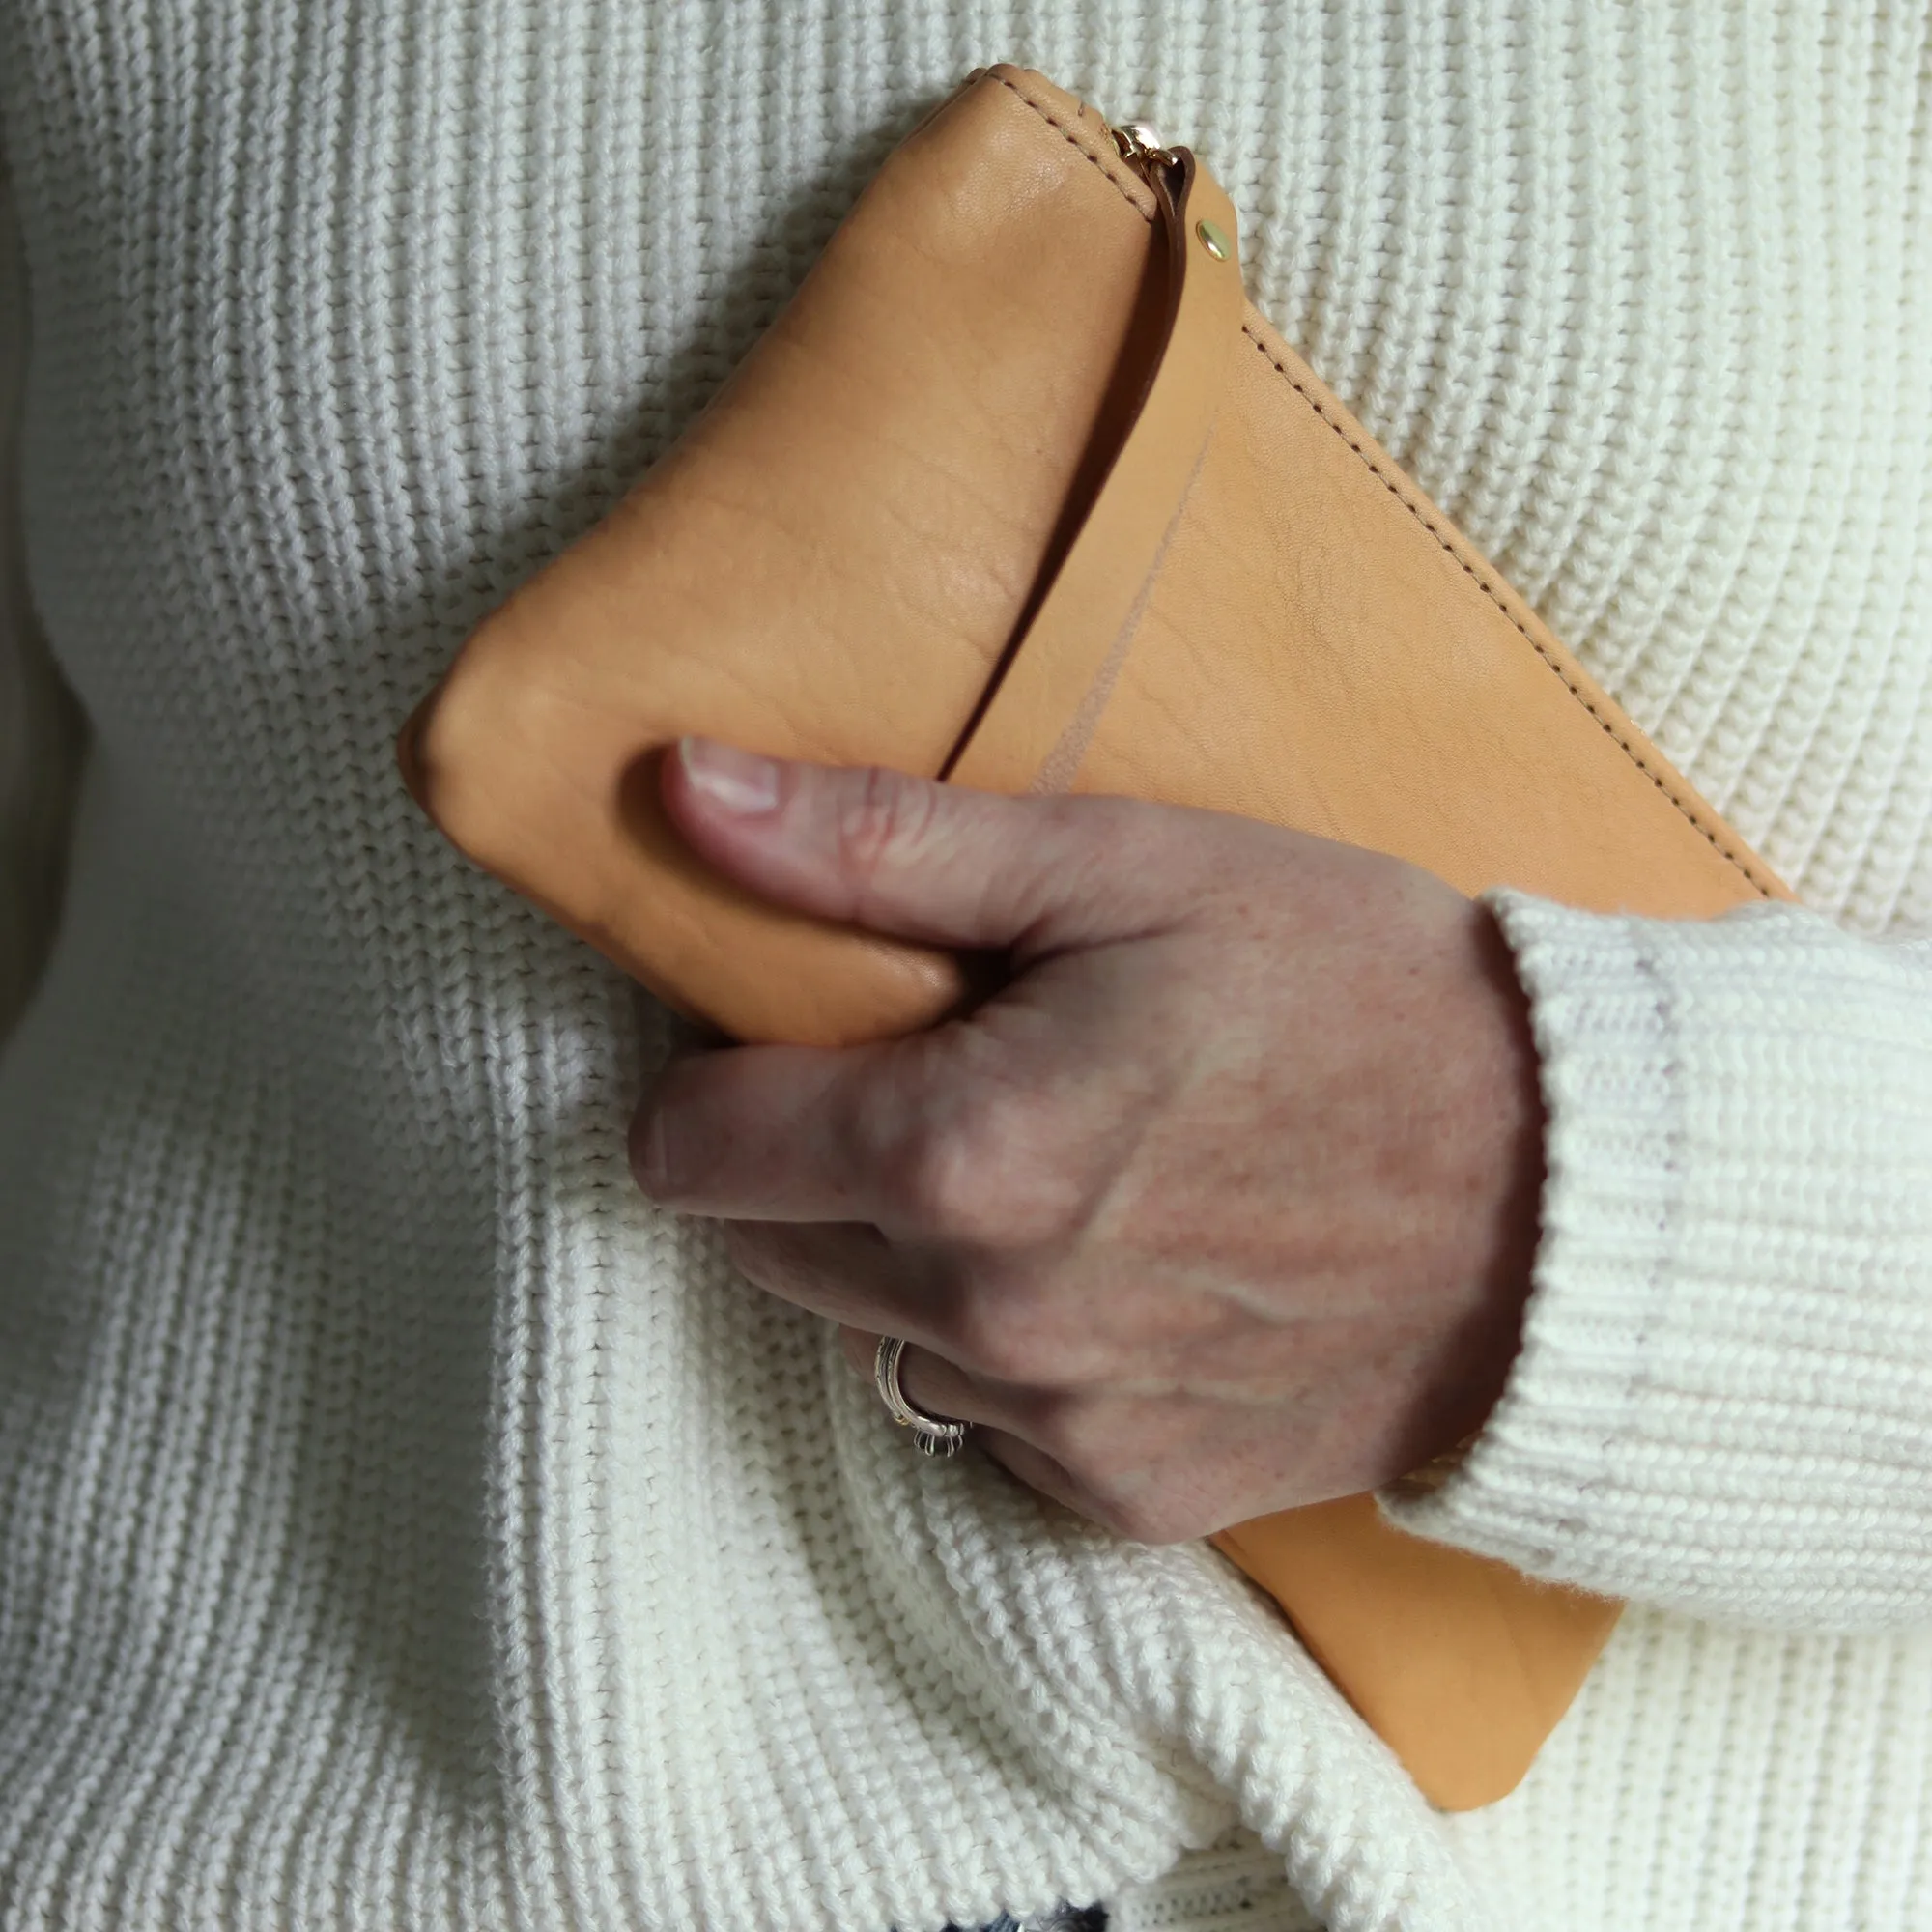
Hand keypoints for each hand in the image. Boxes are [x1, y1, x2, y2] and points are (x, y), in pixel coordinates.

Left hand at [630, 736, 1543, 1542]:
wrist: (1574, 1197)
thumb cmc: (1358, 994)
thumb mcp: (1125, 867)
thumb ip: (879, 846)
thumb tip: (681, 791)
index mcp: (956, 1155)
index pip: (692, 1151)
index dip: (726, 1079)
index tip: (804, 1035)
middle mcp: (983, 1319)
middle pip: (763, 1249)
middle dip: (811, 1163)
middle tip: (944, 1077)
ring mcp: (1058, 1424)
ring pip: (871, 1338)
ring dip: (913, 1258)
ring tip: (1057, 1164)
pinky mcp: (1129, 1492)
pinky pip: (987, 1423)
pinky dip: (1015, 1348)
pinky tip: (1124, 1266)